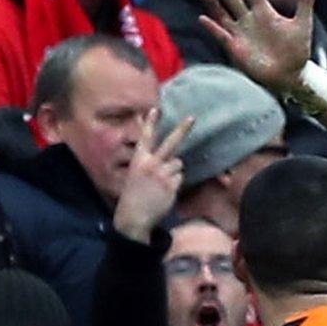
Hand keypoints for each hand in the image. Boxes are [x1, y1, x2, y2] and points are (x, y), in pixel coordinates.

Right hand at [113, 114, 192, 243]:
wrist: (134, 216)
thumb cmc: (134, 195)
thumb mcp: (135, 174)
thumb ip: (149, 162)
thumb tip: (167, 156)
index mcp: (139, 159)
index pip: (146, 138)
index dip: (150, 123)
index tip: (156, 109)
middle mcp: (152, 163)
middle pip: (171, 143)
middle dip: (182, 129)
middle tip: (192, 117)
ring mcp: (163, 174)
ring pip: (178, 164)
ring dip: (173, 171)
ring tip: (161, 183)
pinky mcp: (172, 185)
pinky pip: (180, 178)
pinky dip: (175, 183)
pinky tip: (165, 191)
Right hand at [201, 0, 315, 95]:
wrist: (291, 75)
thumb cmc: (297, 50)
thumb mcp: (303, 24)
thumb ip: (305, 1)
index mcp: (264, 11)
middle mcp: (249, 19)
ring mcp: (241, 33)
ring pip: (224, 15)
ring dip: (215, 5)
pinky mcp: (236, 48)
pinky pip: (221, 36)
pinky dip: (213, 28)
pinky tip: (204, 19)